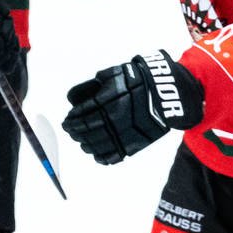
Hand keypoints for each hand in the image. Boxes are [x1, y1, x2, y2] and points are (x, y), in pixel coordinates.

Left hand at [63, 51, 202, 164]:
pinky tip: (96, 154)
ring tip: (81, 142)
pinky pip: (114, 155)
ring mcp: (123, 133)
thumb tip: (72, 99)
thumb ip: (91, 86)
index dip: (71, 120)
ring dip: (85, 144)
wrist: (165, 91)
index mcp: (106, 101)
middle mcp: (112, 119)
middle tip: (71, 131)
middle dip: (75, 132)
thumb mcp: (112, 74)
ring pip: (97, 145)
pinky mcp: (134, 143)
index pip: (81, 115)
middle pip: (86, 131)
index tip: (67, 121)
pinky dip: (102, 157)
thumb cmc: (138, 79)